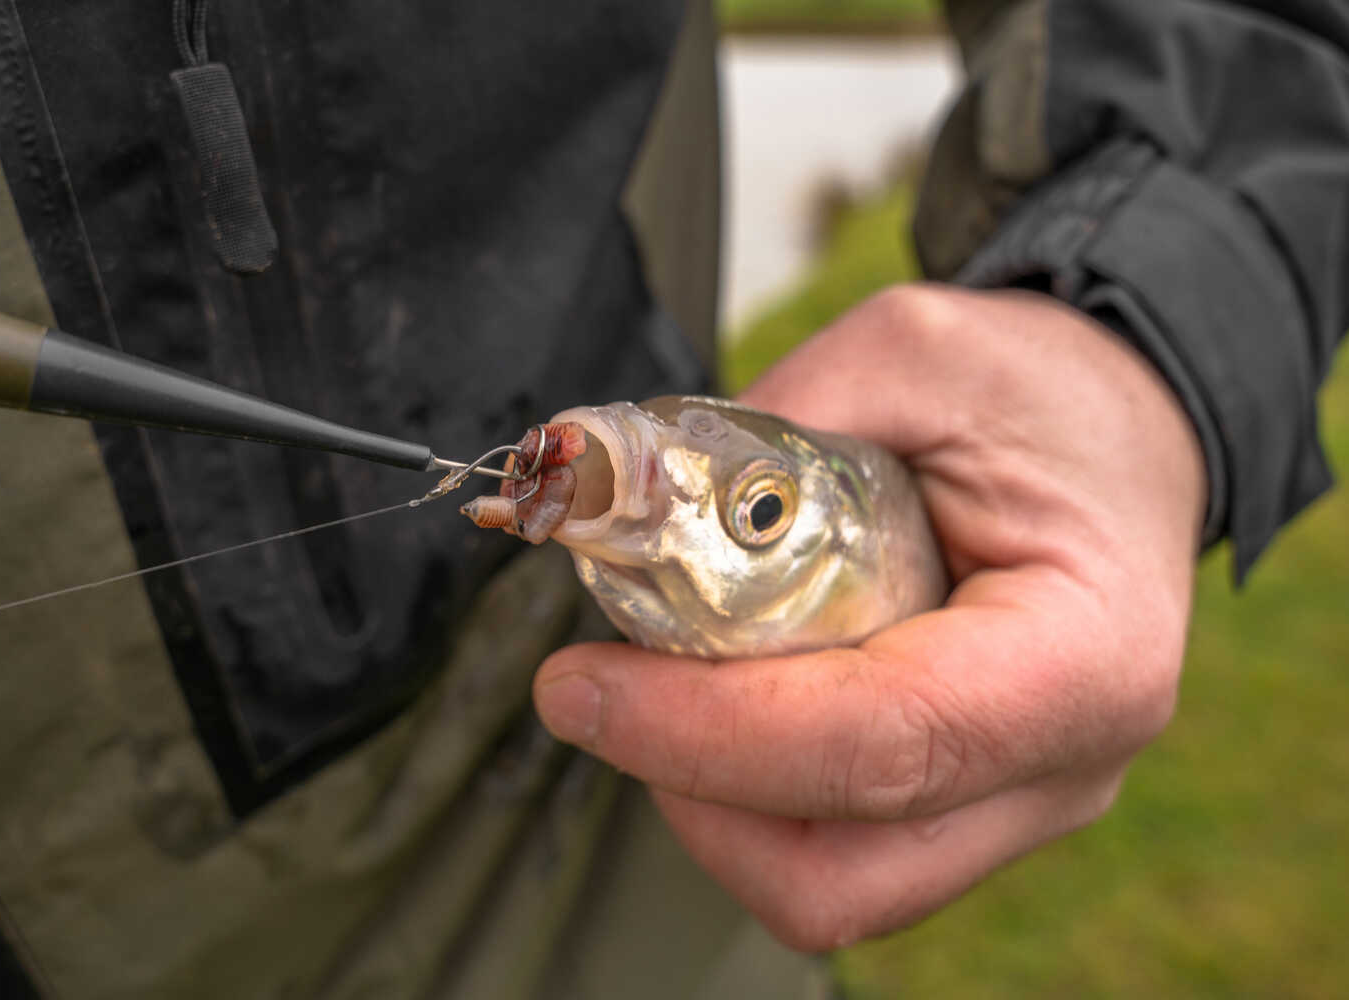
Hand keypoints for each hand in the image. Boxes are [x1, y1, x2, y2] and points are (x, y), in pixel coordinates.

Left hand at [532, 284, 1207, 949]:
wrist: (1122, 439)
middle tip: (613, 689)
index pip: (878, 745)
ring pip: (825, 882)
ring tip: (677, 673)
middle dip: (693, 787)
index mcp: (1082, 656)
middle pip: (840, 872)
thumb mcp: (913, 351)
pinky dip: (746, 793)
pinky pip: (833, 852)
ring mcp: (1015, 804)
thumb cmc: (1045, 395)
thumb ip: (768, 424)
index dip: (707, 731)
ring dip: (709, 795)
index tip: (583, 685)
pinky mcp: (965, 810)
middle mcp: (1061, 767)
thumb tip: (614, 501)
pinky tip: (731, 691)